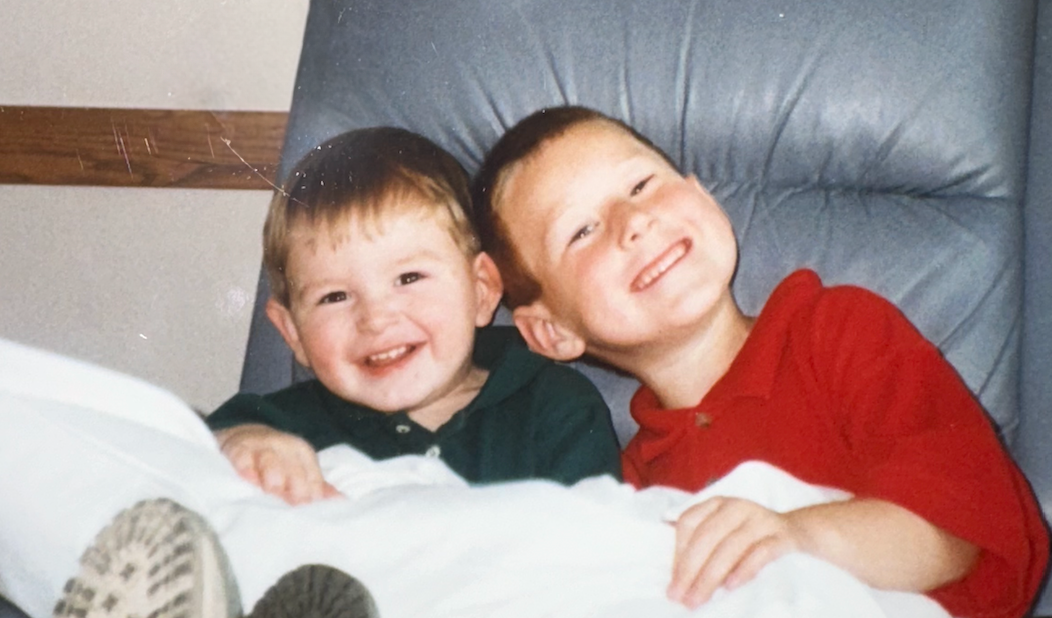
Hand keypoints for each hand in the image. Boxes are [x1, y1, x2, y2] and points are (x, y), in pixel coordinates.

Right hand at [214, 424, 340, 504]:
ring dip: (274, 475)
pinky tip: (248, 477)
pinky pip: (243, 456)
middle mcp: (284, 447)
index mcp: (302, 453)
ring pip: (270, 460)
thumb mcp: (299, 470)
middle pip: (293, 469)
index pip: (311, 476)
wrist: (246, 438)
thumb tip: (342, 502)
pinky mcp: (238, 448)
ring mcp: (261, 446)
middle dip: (295, 486)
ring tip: (273, 489)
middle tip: (294, 504)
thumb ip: (317, 488)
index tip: (309, 507)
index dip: (311, 493)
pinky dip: (246, 466)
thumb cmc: (278, 461)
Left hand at [668, 497, 800, 608]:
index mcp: (717, 504)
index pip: (689, 522)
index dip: (678, 552)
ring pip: (731, 546)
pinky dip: (744, 569)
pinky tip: (730, 587)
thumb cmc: (750, 536)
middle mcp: (736, 507)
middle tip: (679, 597)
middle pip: (706, 536)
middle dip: (690, 569)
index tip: (673, 580)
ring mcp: (761, 519)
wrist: (796, 531)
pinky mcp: (782, 536)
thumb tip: (677, 577)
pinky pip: (761, 552)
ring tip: (698, 598)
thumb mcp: (724, 533)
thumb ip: (702, 545)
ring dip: (710, 576)